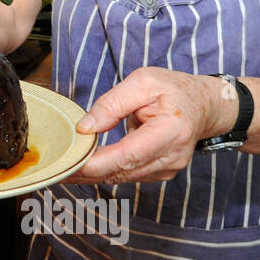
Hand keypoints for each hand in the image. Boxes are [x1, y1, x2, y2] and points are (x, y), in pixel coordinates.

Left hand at [67, 67, 227, 184]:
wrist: (203, 106)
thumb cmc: (174, 89)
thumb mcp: (142, 81)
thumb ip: (112, 103)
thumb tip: (84, 128)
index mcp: (171, 131)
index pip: (129, 155)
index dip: (98, 163)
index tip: (71, 164)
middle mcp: (172, 156)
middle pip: (122, 171)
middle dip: (87, 172)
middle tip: (56, 169)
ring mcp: (168, 169)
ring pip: (123, 177)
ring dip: (93, 174)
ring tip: (65, 167)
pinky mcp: (160, 173)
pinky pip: (128, 175)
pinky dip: (106, 171)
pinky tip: (85, 166)